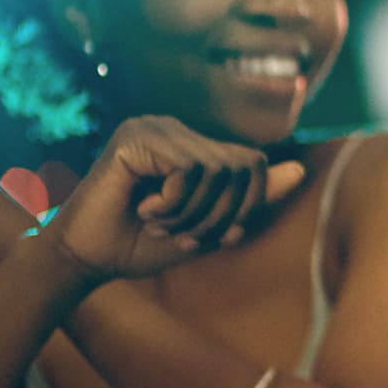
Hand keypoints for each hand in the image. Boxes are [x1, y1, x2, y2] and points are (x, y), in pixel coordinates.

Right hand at [39, 115, 305, 281]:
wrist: (87, 260)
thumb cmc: (142, 245)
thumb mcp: (209, 226)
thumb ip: (249, 200)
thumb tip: (300, 170)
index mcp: (192, 144)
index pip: (254, 165)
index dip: (246, 207)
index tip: (219, 237)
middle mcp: (174, 128)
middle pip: (241, 167)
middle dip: (220, 214)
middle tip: (182, 233)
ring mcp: (153, 127)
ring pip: (217, 169)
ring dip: (193, 212)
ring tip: (160, 223)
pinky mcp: (135, 137)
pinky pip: (188, 169)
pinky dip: (174, 203)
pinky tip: (144, 209)